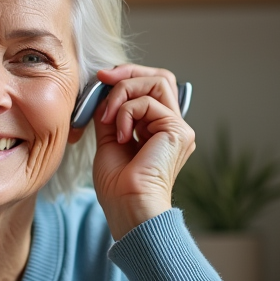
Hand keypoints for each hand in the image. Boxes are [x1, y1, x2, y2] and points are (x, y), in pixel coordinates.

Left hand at [89, 64, 194, 239]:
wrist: (128, 208)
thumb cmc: (118, 186)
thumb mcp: (108, 140)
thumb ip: (111, 115)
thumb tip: (103, 92)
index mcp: (159, 129)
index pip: (152, 87)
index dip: (128, 76)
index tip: (101, 79)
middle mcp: (173, 126)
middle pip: (160, 78)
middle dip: (129, 73)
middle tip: (103, 78)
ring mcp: (179, 128)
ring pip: (156, 82)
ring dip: (123, 92)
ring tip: (108, 117)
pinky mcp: (177, 131)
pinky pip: (147, 103)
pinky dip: (125, 113)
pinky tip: (121, 136)